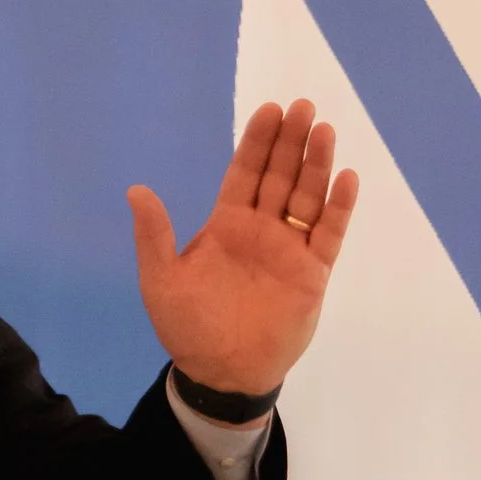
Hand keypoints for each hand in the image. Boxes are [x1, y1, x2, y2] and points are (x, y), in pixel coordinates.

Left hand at [126, 99, 359, 400]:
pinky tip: (345, 178)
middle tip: (303, 106)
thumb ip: (154, 235)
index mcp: (226, 225)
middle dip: (290, 142)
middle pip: (280, 177)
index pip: (245, 173)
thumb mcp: (161, 280)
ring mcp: (289, 250)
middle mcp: (261, 230)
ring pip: (307, 198)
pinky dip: (338, 208)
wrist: (221, 373)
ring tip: (324, 130)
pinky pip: (328, 235)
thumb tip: (135, 189)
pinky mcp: (312, 274)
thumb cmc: (187, 327)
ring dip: (316, 164)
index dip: (257, 143)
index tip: (270, 110)